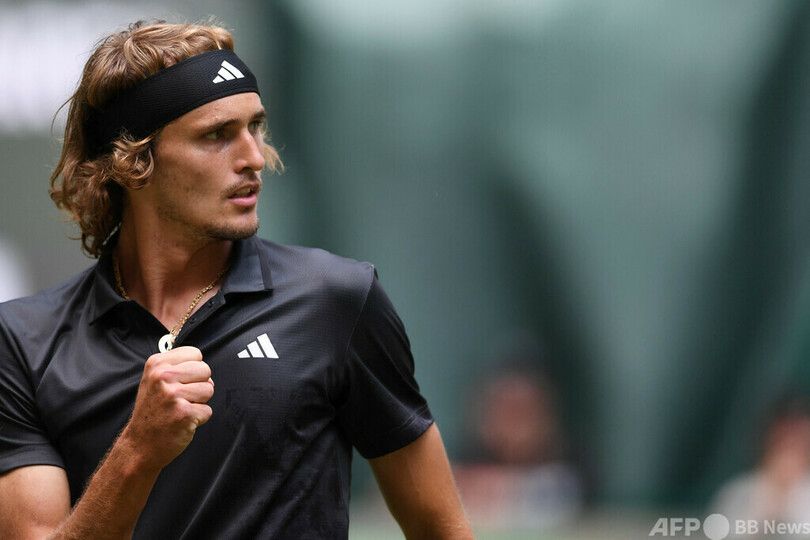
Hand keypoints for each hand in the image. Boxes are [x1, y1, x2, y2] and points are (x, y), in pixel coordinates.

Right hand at [119, 346, 213, 471]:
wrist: (140, 445)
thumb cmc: (153, 411)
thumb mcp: (155, 380)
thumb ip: (180, 368)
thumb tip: (208, 375)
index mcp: (156, 364)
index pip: (195, 353)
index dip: (193, 369)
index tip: (178, 382)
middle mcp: (162, 376)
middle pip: (205, 369)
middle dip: (199, 385)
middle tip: (180, 399)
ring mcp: (173, 395)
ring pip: (209, 389)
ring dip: (199, 402)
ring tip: (180, 409)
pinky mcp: (184, 413)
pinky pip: (208, 410)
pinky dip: (199, 418)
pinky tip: (181, 421)